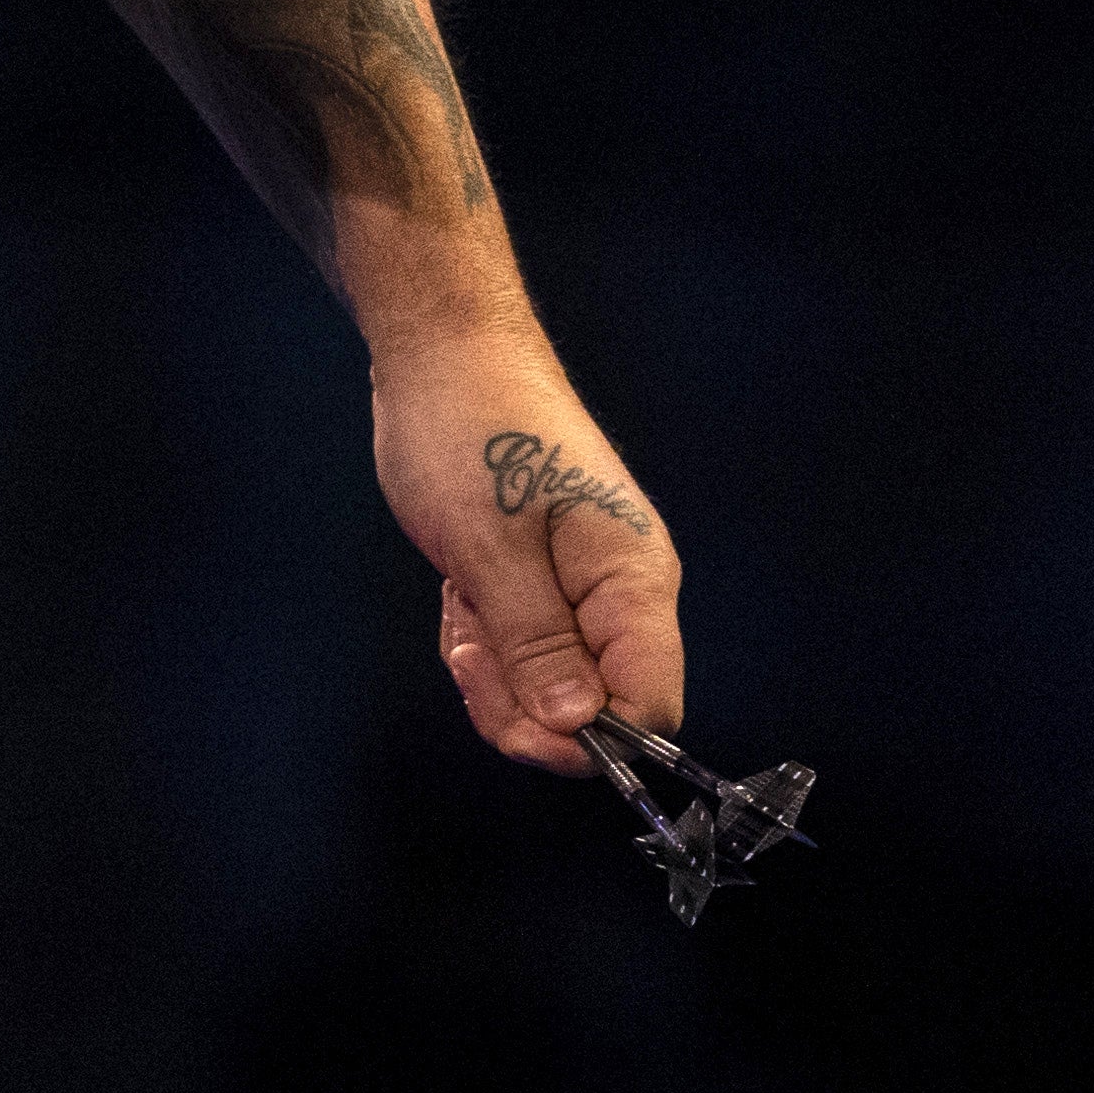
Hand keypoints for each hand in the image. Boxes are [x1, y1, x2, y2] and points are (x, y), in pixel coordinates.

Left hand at [372, 333, 685, 777]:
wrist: (444, 353)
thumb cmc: (471, 432)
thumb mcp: (492, 551)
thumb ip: (539, 648)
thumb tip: (580, 730)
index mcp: (634, 580)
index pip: (649, 708)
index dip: (585, 739)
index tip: (515, 712)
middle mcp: (624, 591)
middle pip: (594, 711)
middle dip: (519, 701)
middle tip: (469, 641)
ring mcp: (587, 586)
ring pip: (551, 687)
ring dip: (493, 666)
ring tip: (462, 598)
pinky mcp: (550, 581)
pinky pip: (523, 650)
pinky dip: (483, 638)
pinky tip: (460, 589)